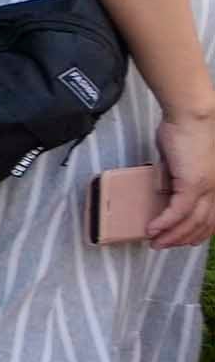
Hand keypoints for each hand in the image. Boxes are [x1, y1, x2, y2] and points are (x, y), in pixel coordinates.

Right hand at [156, 103, 214, 248]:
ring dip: (172, 236)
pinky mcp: (192, 184)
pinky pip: (178, 212)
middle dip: (183, 239)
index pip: (212, 217)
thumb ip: (179, 174)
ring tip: (155, 243)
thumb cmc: (187, 129)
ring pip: (191, 222)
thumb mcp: (184, 159)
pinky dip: (164, 223)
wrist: (193, 115)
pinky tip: (152, 229)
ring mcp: (206, 188)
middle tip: (164, 246)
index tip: (182, 240)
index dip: (198, 233)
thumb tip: (166, 184)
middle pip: (203, 224)